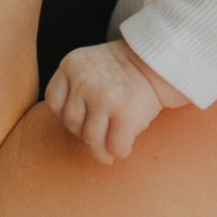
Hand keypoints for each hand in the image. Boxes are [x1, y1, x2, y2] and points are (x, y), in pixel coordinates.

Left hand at [45, 37, 177, 164]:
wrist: (162, 62)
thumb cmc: (126, 70)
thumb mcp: (91, 66)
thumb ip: (75, 88)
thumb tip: (72, 129)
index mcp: (72, 65)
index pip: (54, 101)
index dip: (66, 114)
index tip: (82, 118)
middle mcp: (84, 80)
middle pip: (72, 121)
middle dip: (84, 133)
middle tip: (98, 136)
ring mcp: (103, 97)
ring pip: (91, 139)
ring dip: (100, 151)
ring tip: (108, 154)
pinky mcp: (124, 113)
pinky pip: (115, 145)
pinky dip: (120, 151)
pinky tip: (125, 147)